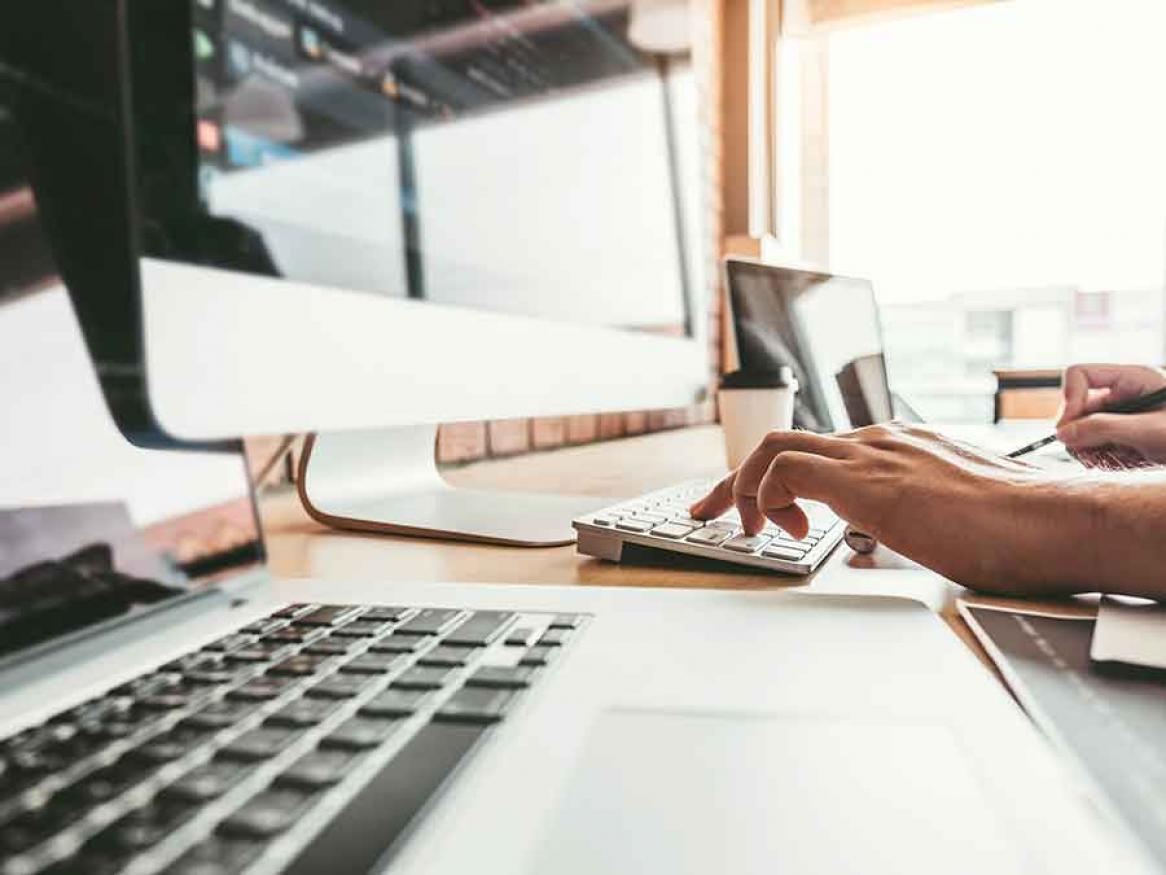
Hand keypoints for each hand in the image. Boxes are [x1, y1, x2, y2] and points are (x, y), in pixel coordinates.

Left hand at [689, 423, 1097, 594]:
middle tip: (709, 513)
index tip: (755, 511)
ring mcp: (871, 454)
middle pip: (783, 443)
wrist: (1050, 521)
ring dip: (743, 489)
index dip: (772, 480)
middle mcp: (878, 442)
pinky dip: (767, 496)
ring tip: (743, 530)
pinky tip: (785, 531)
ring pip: (775, 447)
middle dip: (735, 480)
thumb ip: (919, 513)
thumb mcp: (950, 514)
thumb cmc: (1015, 529)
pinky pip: (786, 469)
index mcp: (896, 448)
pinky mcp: (866, 479)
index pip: (815, 450)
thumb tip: (907, 537)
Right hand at [1056, 364, 1165, 465]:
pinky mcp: (1122, 434)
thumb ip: (1105, 428)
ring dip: (1089, 449)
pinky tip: (1119, 463)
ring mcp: (1121, 414)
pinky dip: (1099, 457)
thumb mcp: (1149, 430)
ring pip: (1081, 429)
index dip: (1070, 399)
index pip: (1080, 374)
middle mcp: (1123, 393)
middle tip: (1091, 455)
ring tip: (1113, 462)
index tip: (1070, 429)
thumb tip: (1062, 434)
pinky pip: (1093, 444)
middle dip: (1079, 433)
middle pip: (1076, 406)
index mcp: (1133, 378)